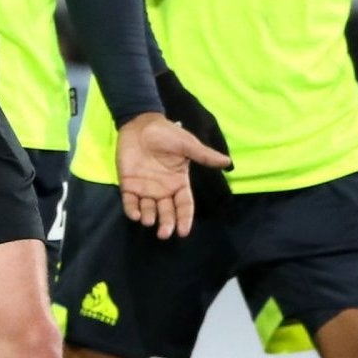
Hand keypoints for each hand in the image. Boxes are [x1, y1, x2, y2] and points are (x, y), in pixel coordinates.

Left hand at [116, 111, 231, 239]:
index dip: (184, 219)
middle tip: (164, 233)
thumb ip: (204, 156)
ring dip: (149, 217)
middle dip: (166, 224)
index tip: (183, 232)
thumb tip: (228, 162)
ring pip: (148, 210)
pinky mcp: (129, 185)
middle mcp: (163, 190)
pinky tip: (135, 215)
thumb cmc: (166, 134)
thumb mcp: (187, 144)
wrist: (141, 124)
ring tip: (149, 221)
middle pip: (167, 212)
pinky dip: (132, 210)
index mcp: (179, 183)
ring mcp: (145, 189)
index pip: (184, 205)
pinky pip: (130, 202)